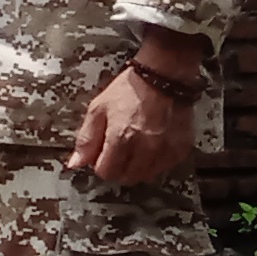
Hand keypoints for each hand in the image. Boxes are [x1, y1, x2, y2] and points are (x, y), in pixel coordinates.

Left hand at [71, 50, 197, 185]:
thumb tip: (75, 164)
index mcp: (120, 138)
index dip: (100, 165)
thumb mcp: (98, 110)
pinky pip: (165, 168)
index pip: (106, 172)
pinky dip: (156, 163)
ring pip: (146, 176)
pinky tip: (151, 148)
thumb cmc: (127, 91)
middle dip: (118, 169)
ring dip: (137, 168)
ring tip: (135, 149)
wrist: (162, 78)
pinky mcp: (181, 148)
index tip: (102, 155)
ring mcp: (165, 150)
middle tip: (118, 152)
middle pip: (127, 177)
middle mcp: (145, 148)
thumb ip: (86, 140)